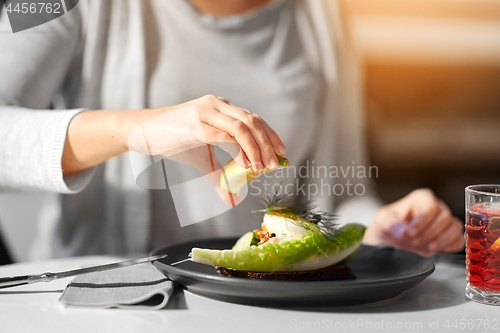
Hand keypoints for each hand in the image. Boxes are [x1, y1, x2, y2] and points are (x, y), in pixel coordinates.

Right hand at [63, 95, 284, 205]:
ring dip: (256, 148)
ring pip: (242, 127)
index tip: (281, 153)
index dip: (271, 135)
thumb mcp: (204, 161)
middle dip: (267, 144)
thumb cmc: (174, 142)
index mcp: (221, 108)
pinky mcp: (194, 124)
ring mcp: (204, 112)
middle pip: (252, 121)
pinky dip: (238, 150)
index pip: (254, 119)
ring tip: (261, 168)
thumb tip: (233, 200)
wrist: (143, 134)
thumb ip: (221, 177)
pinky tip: (245, 165)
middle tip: (274, 165)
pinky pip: (223, 136)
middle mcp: (216, 105)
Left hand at [363, 189, 463, 254]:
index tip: (409, 234)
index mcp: (421, 198)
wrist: (391, 239)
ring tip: (428, 248)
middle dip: (429, 232)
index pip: (430, 207)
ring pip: (455, 227)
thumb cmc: (388, 225)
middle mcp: (436, 206)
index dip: (421, 222)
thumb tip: (402, 231)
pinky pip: (459, 238)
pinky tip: (441, 250)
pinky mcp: (449, 235)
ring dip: (442, 240)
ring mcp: (444, 221)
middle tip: (414, 242)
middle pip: (444, 217)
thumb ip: (391, 224)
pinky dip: (453, 245)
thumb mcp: (383, 221)